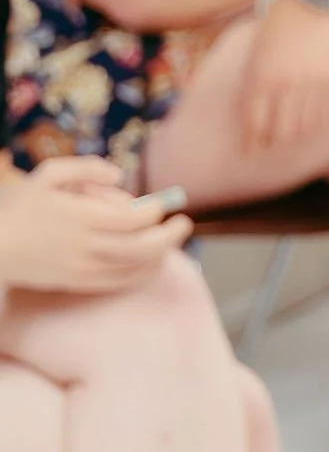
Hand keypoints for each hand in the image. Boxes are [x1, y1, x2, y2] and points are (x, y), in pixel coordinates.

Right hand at [0, 157, 192, 292]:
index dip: (153, 214)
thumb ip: (84, 168)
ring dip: (159, 257)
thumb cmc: (20, 206)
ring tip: (173, 241)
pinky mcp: (75, 284)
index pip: (129, 220)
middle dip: (168, 237)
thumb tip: (119, 174)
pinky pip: (115, 283)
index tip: (162, 206)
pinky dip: (139, 274)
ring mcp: (79, 269)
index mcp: (78, 217)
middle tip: (186, 224)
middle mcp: (82, 246)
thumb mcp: (46, 175)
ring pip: (130, 269)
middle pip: (138, 248)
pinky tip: (152, 263)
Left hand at [240, 0, 328, 153]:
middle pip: (280, 131)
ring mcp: (309, 82)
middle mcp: (285, 85)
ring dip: (295, 135)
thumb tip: (254, 118)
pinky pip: (323, 111)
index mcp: (261, 79)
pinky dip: (315, 122)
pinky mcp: (328, 77)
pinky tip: (310, 123)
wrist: (301, 1)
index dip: (253, 142)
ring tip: (290, 136)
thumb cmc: (272, 30)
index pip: (255, 124)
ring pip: (303, 126)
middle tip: (270, 146)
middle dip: (273, 143)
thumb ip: (253, 88)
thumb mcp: (255, 58)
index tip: (251, 150)